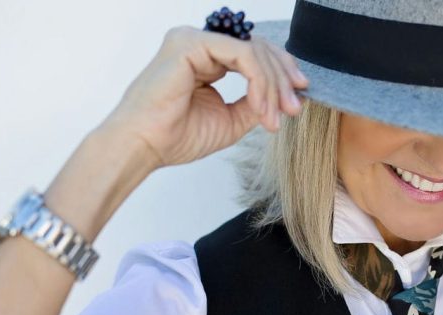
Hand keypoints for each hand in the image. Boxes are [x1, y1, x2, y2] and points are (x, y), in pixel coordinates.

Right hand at [96, 25, 308, 170]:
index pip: (254, 54)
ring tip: (275, 116)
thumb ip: (255, 104)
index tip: (298, 100)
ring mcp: (194, 39)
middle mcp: (200, 43)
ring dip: (273, 85)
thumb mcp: (231, 120)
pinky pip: (243, 54)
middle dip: (283, 79)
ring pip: (254, 51)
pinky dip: (259, 82)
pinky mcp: (192, 43)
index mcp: (206, 58)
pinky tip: (261, 107)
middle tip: (294, 109)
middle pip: (258, 48)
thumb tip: (285, 98)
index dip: (281, 74)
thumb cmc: (176, 136)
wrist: (145, 146)